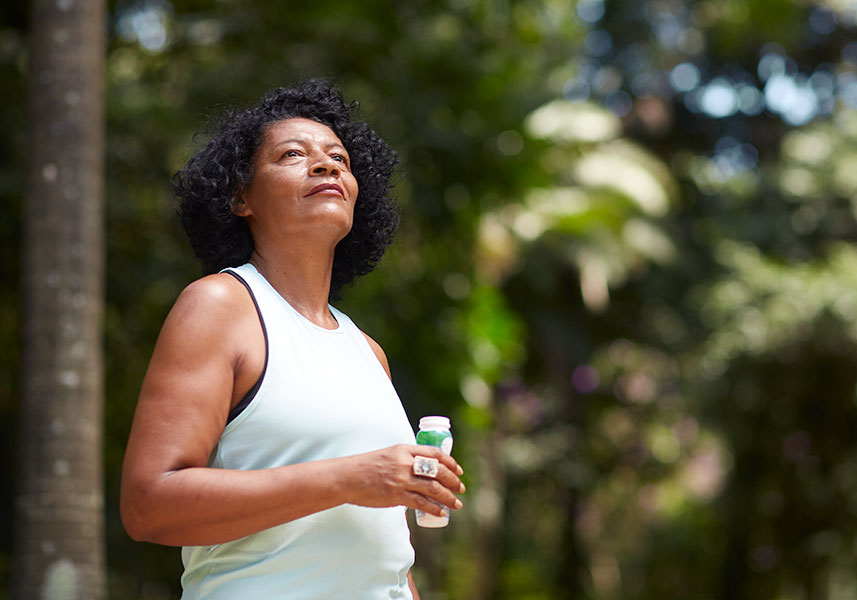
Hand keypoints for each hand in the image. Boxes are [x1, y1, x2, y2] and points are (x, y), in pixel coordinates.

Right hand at [341, 444, 464, 516]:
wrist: (347, 477)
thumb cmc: (367, 467)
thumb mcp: (389, 455)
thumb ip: (405, 459)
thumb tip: (424, 472)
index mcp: (404, 449)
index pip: (435, 453)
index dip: (450, 462)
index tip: (458, 470)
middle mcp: (404, 462)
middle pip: (438, 470)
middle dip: (453, 480)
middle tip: (461, 488)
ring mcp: (401, 479)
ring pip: (433, 487)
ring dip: (448, 497)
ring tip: (456, 504)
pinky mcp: (396, 495)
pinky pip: (421, 502)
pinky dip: (434, 508)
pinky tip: (441, 512)